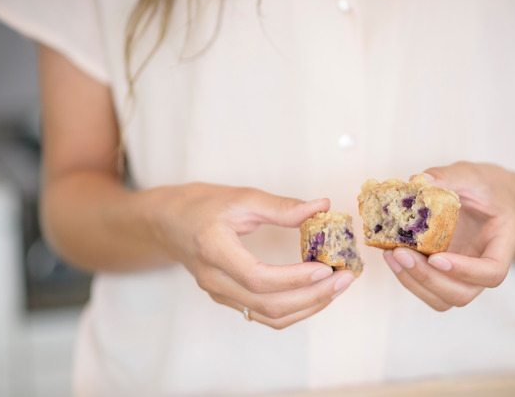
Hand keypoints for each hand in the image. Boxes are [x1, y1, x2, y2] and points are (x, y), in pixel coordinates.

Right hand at [149, 183, 354, 328]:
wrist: (168, 223)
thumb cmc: (202, 205)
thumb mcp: (241, 197)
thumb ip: (281, 207)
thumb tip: (322, 206)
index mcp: (213, 249)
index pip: (257, 277)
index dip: (294, 278)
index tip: (325, 268)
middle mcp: (214, 279)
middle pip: (267, 304)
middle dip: (313, 296)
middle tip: (345, 278)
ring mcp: (220, 294)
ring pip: (269, 316)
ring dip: (309, 306)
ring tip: (338, 287)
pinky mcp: (228, 299)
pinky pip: (264, 315)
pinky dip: (295, 308)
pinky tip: (317, 293)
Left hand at [383, 162, 514, 310]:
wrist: (491, 194)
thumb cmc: (485, 185)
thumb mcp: (471, 174)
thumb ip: (447, 176)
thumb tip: (417, 181)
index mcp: (503, 241)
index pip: (493, 272)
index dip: (465, 271)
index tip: (436, 257)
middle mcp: (486, 265)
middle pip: (464, 293)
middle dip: (429, 278)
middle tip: (400, 253)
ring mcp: (466, 274)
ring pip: (444, 299)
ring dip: (414, 282)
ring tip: (391, 254)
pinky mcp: (446, 273)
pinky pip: (429, 289)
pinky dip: (408, 277)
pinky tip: (392, 254)